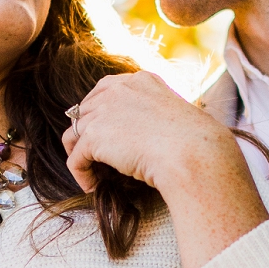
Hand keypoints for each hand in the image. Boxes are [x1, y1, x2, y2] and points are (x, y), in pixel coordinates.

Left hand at [62, 72, 266, 267]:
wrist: (193, 152)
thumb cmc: (194, 143)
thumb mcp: (174, 118)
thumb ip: (154, 117)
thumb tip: (142, 137)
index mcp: (140, 81)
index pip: (104, 90)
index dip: (99, 114)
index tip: (103, 135)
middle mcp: (118, 89)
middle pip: (85, 111)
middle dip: (86, 134)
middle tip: (94, 157)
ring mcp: (103, 110)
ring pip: (74, 134)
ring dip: (80, 155)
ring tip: (91, 173)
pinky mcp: (95, 135)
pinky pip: (75, 158)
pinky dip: (80, 174)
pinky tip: (91, 186)